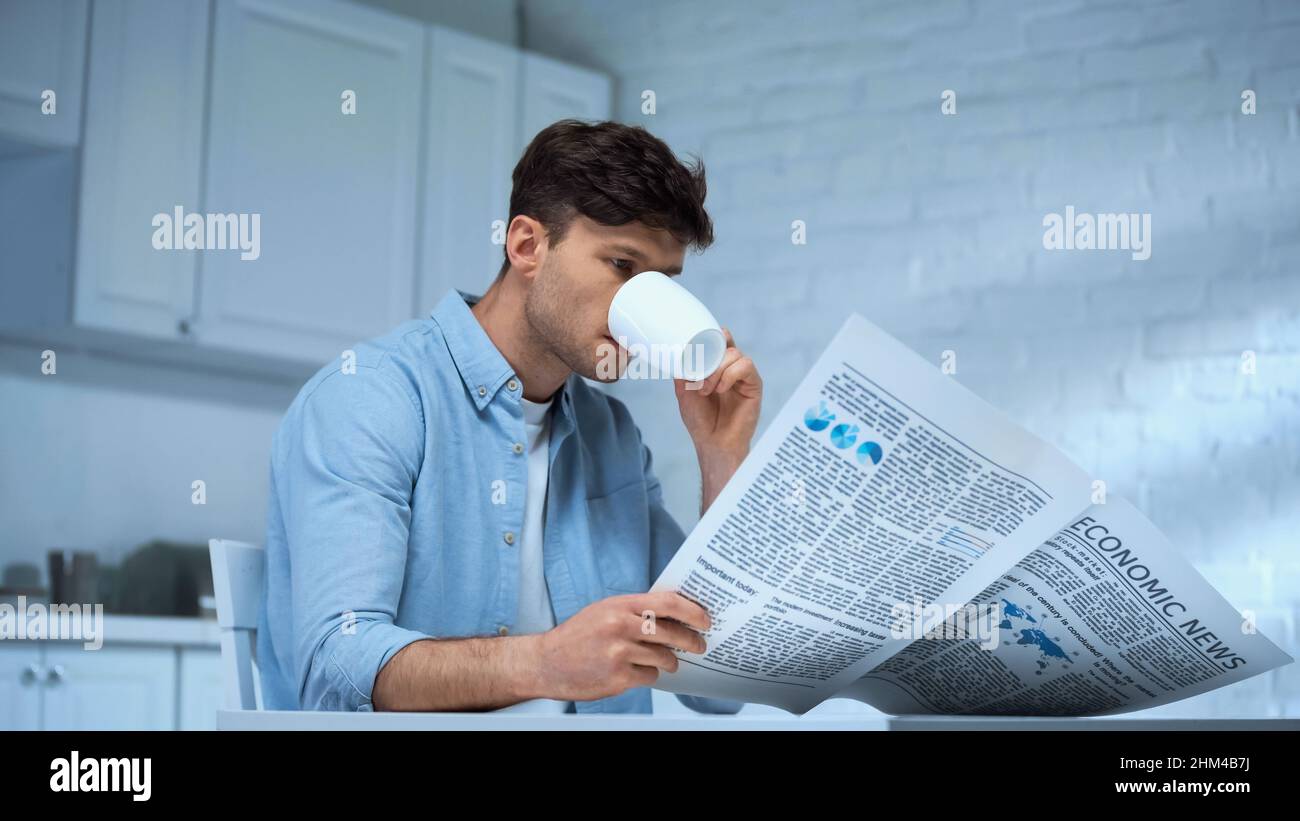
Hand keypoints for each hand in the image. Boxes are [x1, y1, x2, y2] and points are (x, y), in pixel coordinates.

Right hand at [526, 591, 710, 701]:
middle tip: (699, 644)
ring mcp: (620, 653)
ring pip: (664, 658)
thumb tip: (672, 614)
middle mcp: (620, 626)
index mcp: (619, 605)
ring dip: (669, 661)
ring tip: (665, 661)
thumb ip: (635, 610)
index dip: (692, 611)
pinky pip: (650, 676)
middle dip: (691, 640)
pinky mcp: (618, 677)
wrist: (545, 663)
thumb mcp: (604, 611)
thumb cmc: (576, 636)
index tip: (705, 619)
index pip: (667, 603)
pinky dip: (649, 675)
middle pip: (671, 632)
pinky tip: (637, 672)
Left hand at [674, 328, 761, 458]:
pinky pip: (746, 366)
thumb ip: (683, 372)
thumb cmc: (701, 420)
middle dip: (709, 357)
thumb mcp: (684, 392)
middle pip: (726, 344)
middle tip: (698, 379)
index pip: (719, 340)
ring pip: (735, 354)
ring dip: (717, 369)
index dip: (712, 336)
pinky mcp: (754, 385)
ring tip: (707, 390)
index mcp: (717, 367)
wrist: (713, 443)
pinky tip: (721, 389)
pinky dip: (730, 374)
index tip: (699, 343)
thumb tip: (677, 354)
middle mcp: (731, 368)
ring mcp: (743, 376)